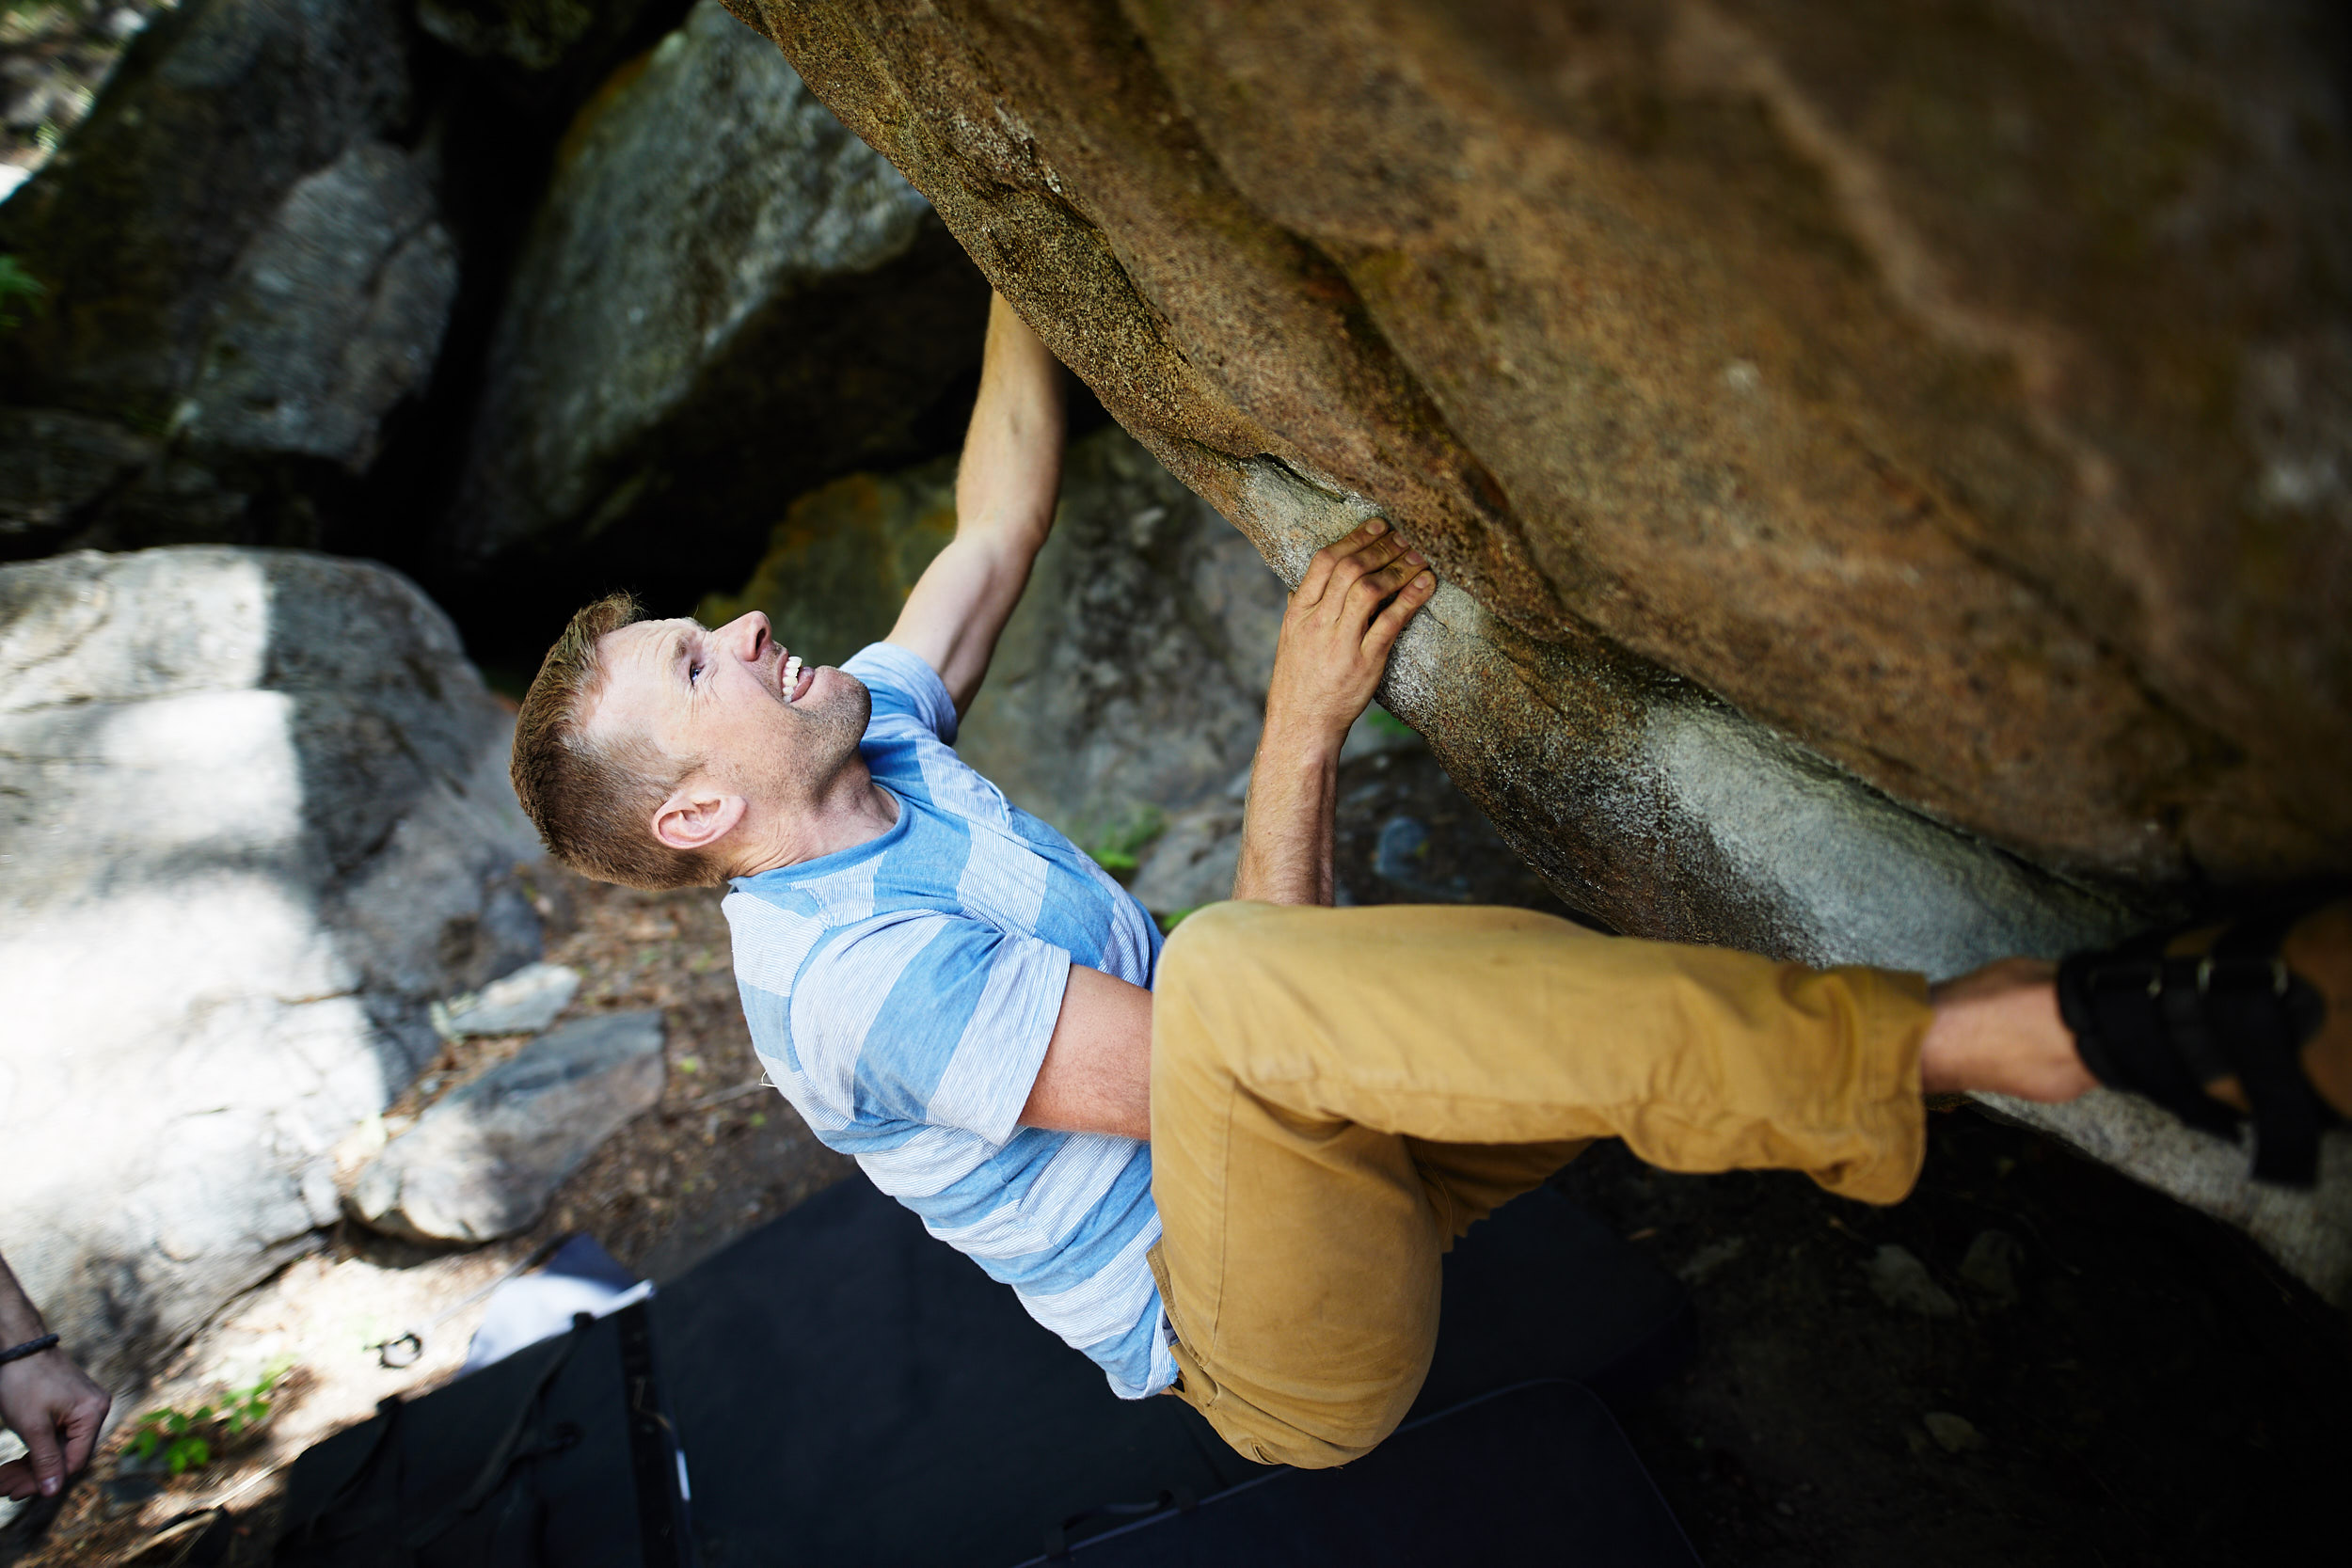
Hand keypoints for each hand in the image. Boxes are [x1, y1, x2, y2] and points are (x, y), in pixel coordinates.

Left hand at [0, 1348, 110, 1499]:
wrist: (18, 1346)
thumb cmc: (25, 1381)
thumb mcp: (32, 1427)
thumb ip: (45, 1460)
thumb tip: (53, 1491)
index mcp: (93, 1414)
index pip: (74, 1461)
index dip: (45, 1481)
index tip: (15, 1493)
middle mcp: (95, 1411)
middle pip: (64, 1456)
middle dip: (31, 1474)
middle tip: (2, 1488)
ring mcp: (82, 1407)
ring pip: (57, 1448)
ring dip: (29, 1465)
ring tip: (2, 1479)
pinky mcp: (69, 1405)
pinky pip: (55, 1435)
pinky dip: (34, 1449)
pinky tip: (15, 1462)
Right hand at [1264, 518, 1434, 746]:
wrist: (1302, 725)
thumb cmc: (1299, 681)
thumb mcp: (1290, 639)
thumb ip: (1301, 608)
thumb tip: (1303, 582)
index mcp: (1298, 613)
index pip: (1324, 561)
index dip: (1354, 538)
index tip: (1377, 525)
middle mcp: (1318, 623)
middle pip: (1350, 569)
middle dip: (1381, 547)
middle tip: (1404, 537)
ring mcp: (1341, 643)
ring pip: (1370, 590)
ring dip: (1398, 568)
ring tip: (1418, 556)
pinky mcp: (1365, 663)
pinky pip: (1391, 622)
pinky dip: (1411, 598)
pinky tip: (1426, 584)